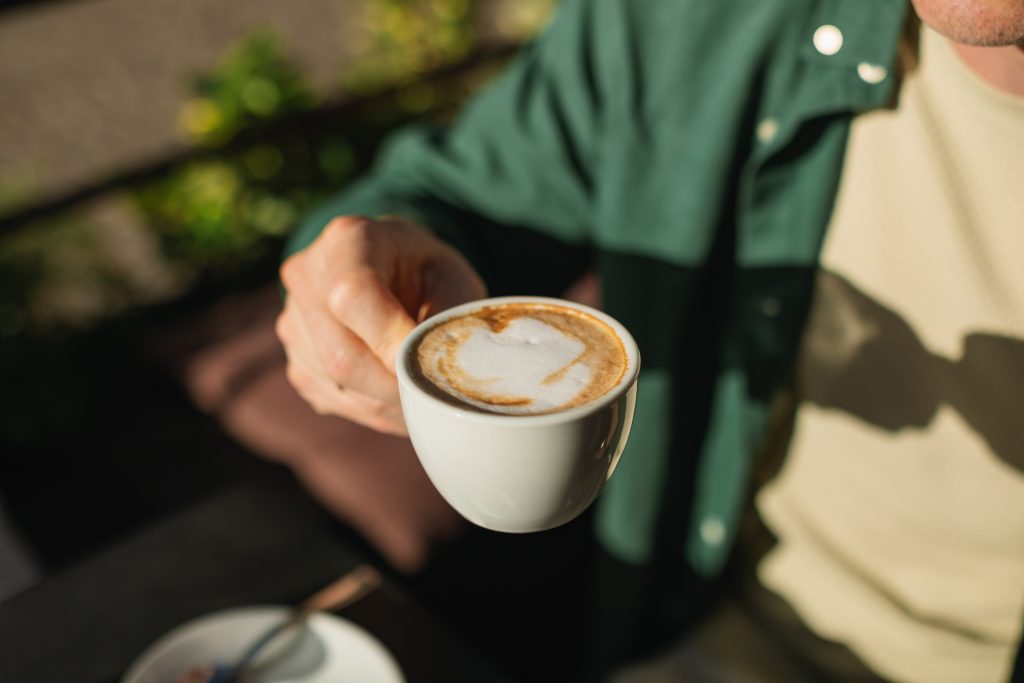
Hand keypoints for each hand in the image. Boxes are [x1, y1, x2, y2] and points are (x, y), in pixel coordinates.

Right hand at [277, 216, 485, 434]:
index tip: (424, 366)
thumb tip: (429, 377)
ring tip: (419, 390)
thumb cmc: (429, 274)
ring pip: (336, 383)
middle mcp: (307, 276)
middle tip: (431, 393)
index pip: (352, 296)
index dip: (390, 342)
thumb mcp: (453, 282)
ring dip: (386, 402)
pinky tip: (396, 393)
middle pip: (340, 353)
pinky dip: (372, 408)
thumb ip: (443, 322)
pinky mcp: (295, 361)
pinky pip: (331, 398)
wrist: (395, 271)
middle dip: (393, 385)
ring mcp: (292, 320)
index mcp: (348, 241)